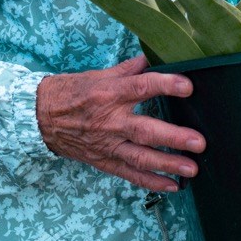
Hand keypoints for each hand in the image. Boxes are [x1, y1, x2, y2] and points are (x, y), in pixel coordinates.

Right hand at [36, 54, 204, 191]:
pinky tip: (172, 185)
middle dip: (174, 137)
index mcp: (111, 93)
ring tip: (192, 169)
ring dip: (167, 164)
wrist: (41, 117)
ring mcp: (107, 144)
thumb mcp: (101, 74)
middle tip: (199, 143)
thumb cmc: (74, 91)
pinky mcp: (104, 161)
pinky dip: (151, 181)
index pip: (142, 87)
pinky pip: (129, 174)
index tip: (188, 86)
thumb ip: (132, 69)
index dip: (166, 85)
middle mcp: (110, 120)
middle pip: (145, 130)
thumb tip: (157, 55)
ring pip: (140, 157)